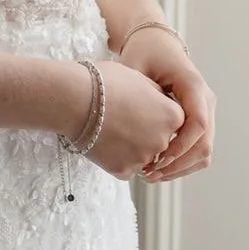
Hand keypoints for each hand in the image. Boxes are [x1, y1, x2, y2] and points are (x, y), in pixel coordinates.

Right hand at [82, 59, 184, 178]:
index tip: (140, 108)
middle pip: (160, 141)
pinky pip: (126, 167)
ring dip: (132, 147)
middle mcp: (163, 140)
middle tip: (124, 120)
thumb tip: (162, 105)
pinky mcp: (123, 170)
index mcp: (172, 116)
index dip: (155, 113)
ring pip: (143, 156)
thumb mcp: (140, 79)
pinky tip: (103, 141)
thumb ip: (158, 96)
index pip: (174, 121)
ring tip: (111, 129)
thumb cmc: (105, 83)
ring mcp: (143, 158)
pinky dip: (116, 158)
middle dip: (146, 133)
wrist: (74, 98)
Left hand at [120, 29, 214, 181]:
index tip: (156, 160)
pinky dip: (181, 163)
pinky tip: (157, 167)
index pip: (198, 124)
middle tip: (149, 175)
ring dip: (180, 168)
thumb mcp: (135, 68)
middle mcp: (206, 100)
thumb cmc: (143, 53)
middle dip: (178, 164)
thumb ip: (135, 94)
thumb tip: (128, 128)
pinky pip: (198, 149)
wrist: (156, 44)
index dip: (180, 147)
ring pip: (204, 152)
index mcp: (194, 85)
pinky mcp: (200, 121)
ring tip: (151, 175)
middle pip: (205, 144)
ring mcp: (206, 111)